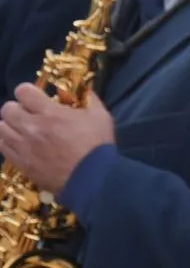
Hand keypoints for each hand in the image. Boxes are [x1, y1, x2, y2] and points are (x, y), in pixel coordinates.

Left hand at [0, 84, 114, 193]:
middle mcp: (31, 127)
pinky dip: (8, 142)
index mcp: (50, 113)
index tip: (36, 97)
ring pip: (0, 128)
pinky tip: (20, 144)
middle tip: (30, 115)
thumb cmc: (98, 145)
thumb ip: (89, 99)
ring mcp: (23, 146)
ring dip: (11, 126)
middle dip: (18, 108)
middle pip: (7, 109)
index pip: (23, 91)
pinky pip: (2, 147)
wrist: (92, 178)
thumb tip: (82, 88)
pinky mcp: (20, 163)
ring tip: (22, 130)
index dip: (28, 92)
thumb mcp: (101, 116)